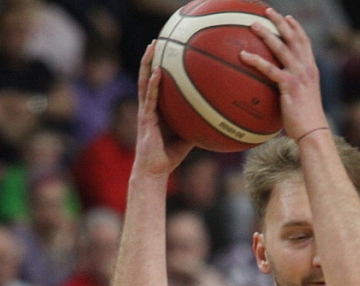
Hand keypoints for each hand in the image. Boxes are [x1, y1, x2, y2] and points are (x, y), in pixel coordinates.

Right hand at [133, 41, 194, 177]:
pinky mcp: (145, 119)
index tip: (166, 51)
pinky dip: (154, 84)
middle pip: (148, 77)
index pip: (157, 84)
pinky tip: (158, 71)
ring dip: (148, 63)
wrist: (155, 172)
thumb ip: (196, 125)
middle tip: (158, 40)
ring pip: (144, 82)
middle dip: (151, 58)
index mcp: (156, 110)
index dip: (159, 67)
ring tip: (153, 46)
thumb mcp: (188, 137)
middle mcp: (149, 107)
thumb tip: (215, 117)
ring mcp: (145, 112)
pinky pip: (150, 98)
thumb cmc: (169, 157)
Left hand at [241, 8, 326, 143]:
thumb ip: (294, 91)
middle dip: (280, 22)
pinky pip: (269, 68)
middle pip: (293, 37)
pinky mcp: (289, 85)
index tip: (288, 18)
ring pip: (280, 47)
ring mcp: (298, 75)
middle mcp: (306, 68)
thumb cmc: (306, 123)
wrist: (313, 132)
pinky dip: (255, 60)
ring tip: (253, 25)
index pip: (305, 42)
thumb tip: (280, 94)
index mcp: (311, 70)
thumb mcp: (303, 102)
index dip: (296, 28)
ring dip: (266, 33)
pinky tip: (243, 55)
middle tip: (267, 11)